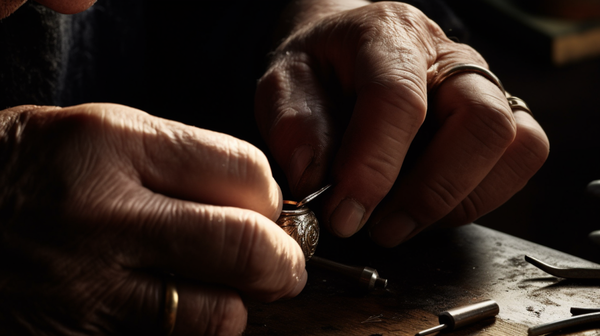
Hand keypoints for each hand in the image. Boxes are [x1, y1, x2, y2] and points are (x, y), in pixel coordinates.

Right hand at [0, 103, 305, 334]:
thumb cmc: (22, 174)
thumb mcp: (91, 135)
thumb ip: (175, 159)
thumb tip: (256, 195)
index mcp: (110, 143)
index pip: (244, 171)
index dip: (270, 196)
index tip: (268, 208)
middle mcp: (101, 213)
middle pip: (246, 245)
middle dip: (283, 260)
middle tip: (284, 263)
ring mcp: (85, 287)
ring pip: (217, 313)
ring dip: (239, 305)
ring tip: (228, 291)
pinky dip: (196, 333)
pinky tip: (180, 312)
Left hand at [255, 1, 548, 246]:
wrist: (347, 52)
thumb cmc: (320, 69)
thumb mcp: (283, 82)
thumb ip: (292, 125)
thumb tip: (314, 181)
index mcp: (389, 35)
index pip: (398, 99)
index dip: (373, 166)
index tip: (345, 214)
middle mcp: (449, 58)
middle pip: (481, 123)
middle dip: (430, 192)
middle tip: (380, 227)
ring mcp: (483, 86)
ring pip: (516, 145)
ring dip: (458, 201)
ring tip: (400, 221)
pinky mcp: (499, 116)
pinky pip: (521, 160)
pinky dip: (478, 198)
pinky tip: (429, 207)